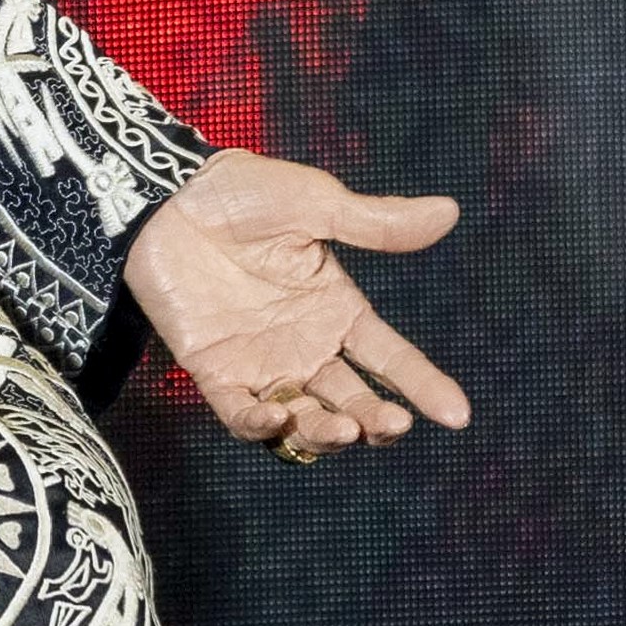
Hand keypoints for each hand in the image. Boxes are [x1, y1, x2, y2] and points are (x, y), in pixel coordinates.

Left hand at [124, 148, 472, 463]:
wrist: (169, 195)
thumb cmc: (244, 192)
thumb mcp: (316, 204)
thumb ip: (376, 223)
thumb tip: (450, 211)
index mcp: (336, 309)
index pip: (390, 358)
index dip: (423, 385)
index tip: (456, 413)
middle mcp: (305, 345)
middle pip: (352, 400)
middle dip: (376, 421)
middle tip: (391, 423)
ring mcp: (261, 362)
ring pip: (304, 419)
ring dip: (326, 433)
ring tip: (343, 428)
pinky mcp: (214, 370)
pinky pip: (240, 414)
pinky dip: (259, 426)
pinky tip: (277, 418)